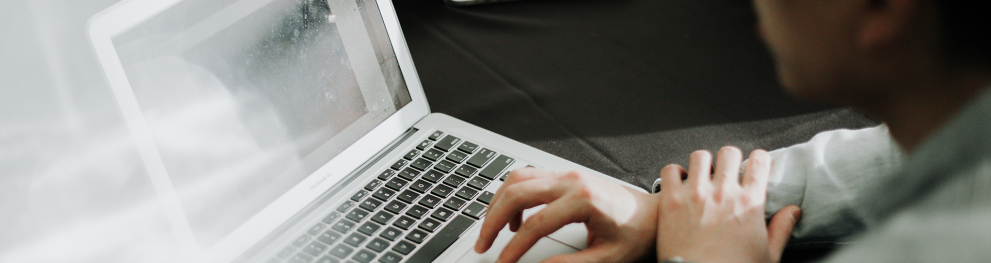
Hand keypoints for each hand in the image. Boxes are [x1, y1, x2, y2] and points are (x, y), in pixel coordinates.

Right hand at [474, 168, 658, 261]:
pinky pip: (528, 177)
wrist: (652, 215)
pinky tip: (514, 219)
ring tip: (492, 231)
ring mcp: (567, 173)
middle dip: (492, 220)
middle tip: (483, 244)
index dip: (513, 248)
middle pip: (517, 193)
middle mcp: (572, 180)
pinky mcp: (565, 175)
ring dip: (498, 203)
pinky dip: (512, 195)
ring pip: (517, 179)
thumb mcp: (606, 258)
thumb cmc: (635, 234)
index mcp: (584, 200)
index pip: (535, 224)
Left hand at [656, 147, 800, 262]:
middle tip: (728, 170)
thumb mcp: (767, 255)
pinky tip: (680, 182)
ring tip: (703, 174)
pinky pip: (671, 170)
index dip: (759, 159)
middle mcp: (723, 192)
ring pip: (700, 156)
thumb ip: (781, 229)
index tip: (756, 164)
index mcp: (749, 202)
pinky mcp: (671, 200)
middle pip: (729, 153)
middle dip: (730, 159)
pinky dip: (675, 173)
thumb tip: (794, 211)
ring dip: (703, 163)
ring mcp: (695, 193)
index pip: (759, 161)